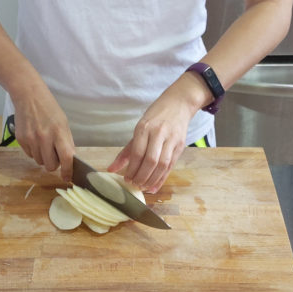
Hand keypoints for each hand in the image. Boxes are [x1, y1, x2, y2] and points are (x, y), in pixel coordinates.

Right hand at [12, 84, 74, 181]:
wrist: (28, 96)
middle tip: (54, 154)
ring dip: (43, 157)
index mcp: (59, 132)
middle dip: (54, 164)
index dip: (68, 171)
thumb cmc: (49, 109)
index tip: (68, 177)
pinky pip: (30, 155)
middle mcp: (44, 137)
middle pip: (50, 166)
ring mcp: (31, 139)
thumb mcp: (63, 123)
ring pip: (39, 162)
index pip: (66, 157)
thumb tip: (69, 160)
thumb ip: (67, 142)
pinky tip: (35, 138)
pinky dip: (34, 151)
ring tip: (44, 143)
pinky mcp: (21, 139)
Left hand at [108, 73, 208, 192]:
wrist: (179, 103)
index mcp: (144, 128)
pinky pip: (170, 165)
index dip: (132, 169)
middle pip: (150, 161)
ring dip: (152, 179)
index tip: (126, 179)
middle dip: (141, 176)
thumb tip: (111, 169)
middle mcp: (158, 133)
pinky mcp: (180, 146)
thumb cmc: (156, 116)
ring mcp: (171, 139)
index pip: (137, 153)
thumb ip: (126, 151)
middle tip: (135, 184)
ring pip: (162, 165)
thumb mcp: (139, 128)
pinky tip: (154, 186)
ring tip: (143, 187)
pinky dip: (162, 178)